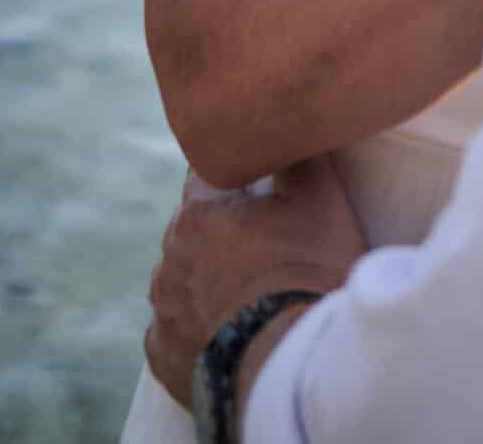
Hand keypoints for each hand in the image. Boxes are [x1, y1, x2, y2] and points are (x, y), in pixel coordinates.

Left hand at [144, 158, 363, 409]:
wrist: (294, 365)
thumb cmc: (309, 272)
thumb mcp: (318, 196)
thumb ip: (294, 153)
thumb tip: (285, 118)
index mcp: (197, 216)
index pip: (208, 177)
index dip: (238, 181)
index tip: (261, 190)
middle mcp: (169, 260)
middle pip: (193, 231)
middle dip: (221, 232)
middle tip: (265, 246)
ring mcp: (164, 312)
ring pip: (180, 281)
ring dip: (204, 280)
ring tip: (249, 293)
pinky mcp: (165, 358)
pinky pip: (174, 332)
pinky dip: (194, 328)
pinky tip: (226, 329)